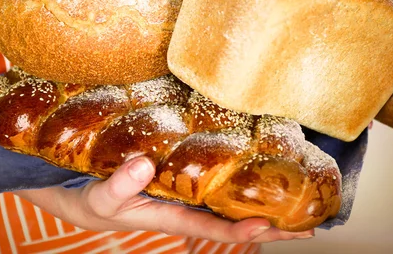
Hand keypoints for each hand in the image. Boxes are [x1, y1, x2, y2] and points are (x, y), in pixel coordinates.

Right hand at [16, 156, 314, 242]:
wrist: (81, 190)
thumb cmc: (91, 200)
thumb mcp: (100, 199)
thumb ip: (118, 187)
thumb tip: (144, 166)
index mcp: (171, 216)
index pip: (215, 228)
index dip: (245, 229)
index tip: (276, 225)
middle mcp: (186, 204)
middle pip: (234, 216)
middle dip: (271, 222)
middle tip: (310, 222)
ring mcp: (185, 189)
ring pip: (229, 196)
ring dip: (259, 197)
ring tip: (295, 194)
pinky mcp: (179, 173)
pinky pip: (214, 175)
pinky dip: (235, 174)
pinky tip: (251, 165)